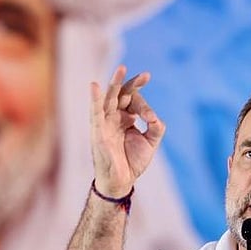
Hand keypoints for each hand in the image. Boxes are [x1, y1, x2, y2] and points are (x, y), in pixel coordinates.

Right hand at [89, 65, 164, 197]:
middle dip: (132, 83)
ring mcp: (105, 122)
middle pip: (121, 94)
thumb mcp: (151, 142)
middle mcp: (114, 117)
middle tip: (146, 75)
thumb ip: (156, 127)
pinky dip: (95, 99)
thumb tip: (154, 116)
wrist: (122, 180)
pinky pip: (95, 113)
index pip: (134, 99)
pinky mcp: (98, 131)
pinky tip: (95, 86)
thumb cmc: (132, 161)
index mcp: (126, 117)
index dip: (142, 98)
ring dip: (114, 83)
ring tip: (121, 68)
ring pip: (109, 98)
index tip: (149, 97)